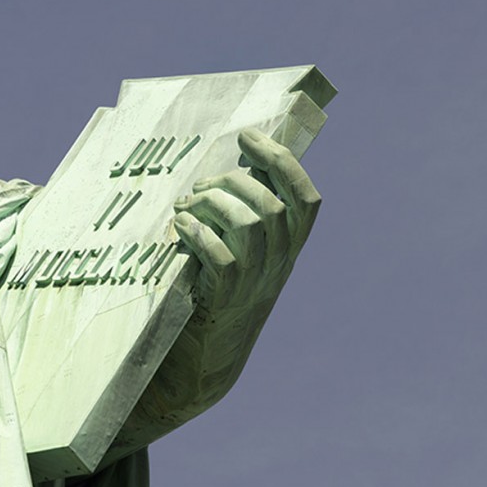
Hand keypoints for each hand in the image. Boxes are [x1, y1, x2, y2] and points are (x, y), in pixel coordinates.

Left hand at [172, 128, 320, 318]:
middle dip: (231, 182)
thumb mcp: (251, 248)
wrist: (211, 349)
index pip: (306, 197)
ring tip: (188, 205)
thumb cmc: (225, 284)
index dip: (280, 161)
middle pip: (270, 205)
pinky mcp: (226, 297)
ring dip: (212, 204)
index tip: (248, 137)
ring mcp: (255, 281)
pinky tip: (181, 225)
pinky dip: (198, 233)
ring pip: (247, 226)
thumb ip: (252, 210)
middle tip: (201, 185)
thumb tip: (242, 160)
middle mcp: (281, 261)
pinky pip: (220, 256)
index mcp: (291, 244)